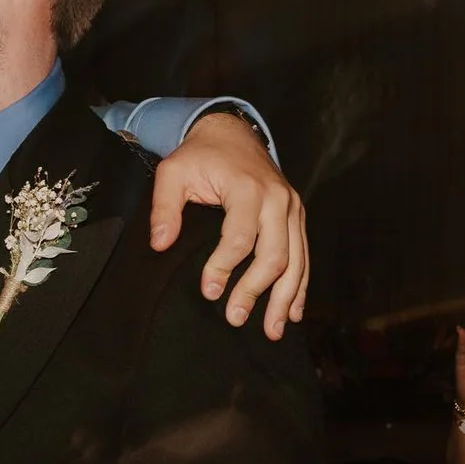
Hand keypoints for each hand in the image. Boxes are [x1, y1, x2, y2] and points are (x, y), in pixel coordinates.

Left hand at [150, 111, 309, 338]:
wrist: (232, 132)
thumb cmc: (200, 155)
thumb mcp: (172, 172)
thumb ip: (164, 208)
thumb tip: (160, 244)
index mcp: (247, 188)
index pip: (239, 237)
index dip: (223, 268)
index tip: (208, 292)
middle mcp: (278, 199)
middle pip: (274, 255)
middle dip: (255, 291)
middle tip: (235, 318)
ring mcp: (292, 208)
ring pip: (296, 261)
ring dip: (284, 298)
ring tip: (271, 331)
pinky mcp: (297, 216)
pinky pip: (304, 255)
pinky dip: (300, 286)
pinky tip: (293, 312)